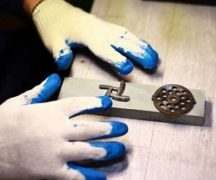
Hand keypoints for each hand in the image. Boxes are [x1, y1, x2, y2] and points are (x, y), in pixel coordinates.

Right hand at [0, 74, 127, 179]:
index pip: (81, 104)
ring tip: (120, 148)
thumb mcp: (20, 102)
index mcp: (52, 112)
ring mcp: (57, 152)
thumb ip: (40, 90)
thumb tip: (54, 77)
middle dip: (110, 128)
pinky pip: (76, 174)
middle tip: (123, 128)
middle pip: (92, 129)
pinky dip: (91, 177)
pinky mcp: (52, 171)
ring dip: (107, 150)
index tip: (108, 103)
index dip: (96, 103)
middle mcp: (59, 130)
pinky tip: (102, 177)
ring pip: (89, 150)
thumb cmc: (3, 123)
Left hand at [31, 0, 157, 73]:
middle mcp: (100, 30)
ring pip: (127, 36)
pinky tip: (144, 46)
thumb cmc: (53, 27)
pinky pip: (126, 33)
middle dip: (138, 53)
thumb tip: (64, 63)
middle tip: (152, 64)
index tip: (128, 69)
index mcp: (87, 34)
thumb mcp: (52, 40)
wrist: (54, 10)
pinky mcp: (106, 27)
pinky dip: (137, 40)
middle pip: (122, 41)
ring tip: (155, 58)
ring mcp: (105, 27)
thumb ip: (59, 52)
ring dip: (142, 47)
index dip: (116, 58)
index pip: (104, 48)